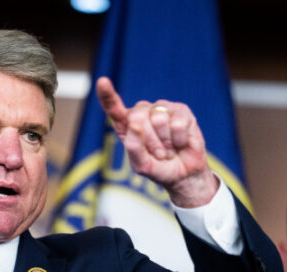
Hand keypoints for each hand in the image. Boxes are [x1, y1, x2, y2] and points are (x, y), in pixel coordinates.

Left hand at [96, 77, 218, 207]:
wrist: (184, 174)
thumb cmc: (158, 168)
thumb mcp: (141, 165)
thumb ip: (133, 148)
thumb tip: (135, 124)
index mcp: (127, 125)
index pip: (114, 108)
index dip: (107, 95)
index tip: (102, 82)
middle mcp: (143, 112)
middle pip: (137, 117)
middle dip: (149, 141)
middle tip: (158, 154)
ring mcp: (162, 109)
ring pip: (158, 119)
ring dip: (165, 142)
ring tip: (168, 150)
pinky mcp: (181, 111)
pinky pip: (177, 123)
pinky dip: (178, 140)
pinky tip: (180, 144)